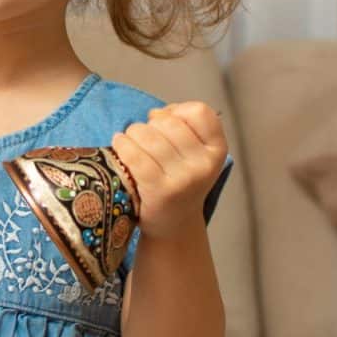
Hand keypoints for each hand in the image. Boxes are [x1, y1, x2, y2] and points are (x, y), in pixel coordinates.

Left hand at [112, 101, 227, 240]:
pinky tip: (119, 146)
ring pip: (149, 136)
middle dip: (150, 125)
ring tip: (128, 141)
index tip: (167, 123)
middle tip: (144, 137)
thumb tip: (155, 114)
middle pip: (169, 122)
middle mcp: (204, 165)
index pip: (199, 112)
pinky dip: (123, 146)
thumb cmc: (180, 180)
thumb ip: (181, 125)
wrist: (174, 224)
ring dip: (133, 133)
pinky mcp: (160, 191)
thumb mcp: (194, 153)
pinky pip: (136, 156)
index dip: (178, 111)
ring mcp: (184, 179)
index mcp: (217, 150)